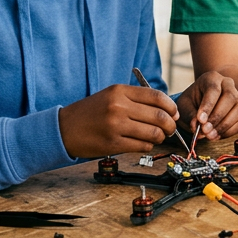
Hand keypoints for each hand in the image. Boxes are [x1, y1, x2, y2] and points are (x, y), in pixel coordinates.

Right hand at [58, 84, 178, 157]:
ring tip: (156, 137)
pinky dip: (148, 146)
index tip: (174, 114)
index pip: (157, 96)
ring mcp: (116, 126)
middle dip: (170, 125)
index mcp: (120, 91)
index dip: (171, 107)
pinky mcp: (113, 144)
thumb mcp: (110, 95)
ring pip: (153, 133)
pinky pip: (142, 146)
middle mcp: (119, 107)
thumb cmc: (90, 112)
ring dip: (160, 137)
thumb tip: (166, 109)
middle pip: (159, 116)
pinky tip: (143, 143)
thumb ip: (135, 99)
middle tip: (169, 129)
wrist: (64, 128)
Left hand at [176, 71, 237, 140]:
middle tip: (205, 130)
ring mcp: (237, 97)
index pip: (213, 89)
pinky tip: (216, 136)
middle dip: (217, 116)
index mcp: (212, 78)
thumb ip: (190, 114)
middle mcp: (227, 84)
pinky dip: (229, 131)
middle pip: (230, 97)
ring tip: (209, 136)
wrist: (200, 101)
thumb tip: (196, 126)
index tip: (201, 120)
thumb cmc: (192, 100)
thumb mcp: (185, 105)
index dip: (208, 106)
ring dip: (224, 126)